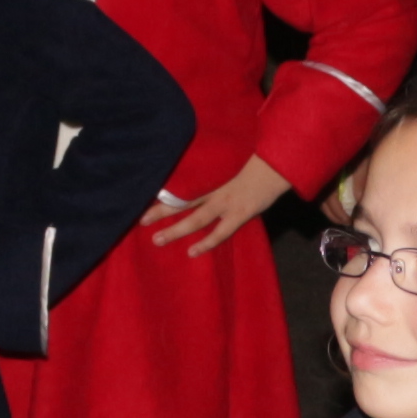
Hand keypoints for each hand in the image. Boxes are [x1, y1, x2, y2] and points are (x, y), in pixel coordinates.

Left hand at [149, 152, 292, 254]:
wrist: (276, 166)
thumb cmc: (253, 166)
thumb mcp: (227, 166)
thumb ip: (212, 175)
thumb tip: (194, 180)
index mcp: (210, 177)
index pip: (181, 185)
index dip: (163, 193)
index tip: (143, 197)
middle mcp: (214, 190)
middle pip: (182, 201)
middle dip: (160, 211)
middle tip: (140, 220)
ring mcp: (226, 203)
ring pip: (196, 218)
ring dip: (176, 230)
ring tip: (157, 240)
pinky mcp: (240, 214)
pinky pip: (220, 232)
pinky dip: (206, 243)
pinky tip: (192, 251)